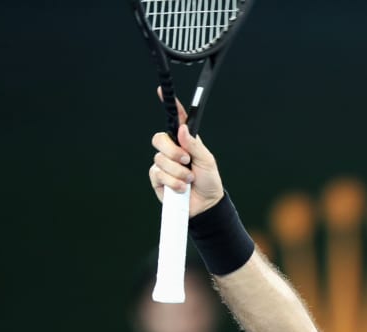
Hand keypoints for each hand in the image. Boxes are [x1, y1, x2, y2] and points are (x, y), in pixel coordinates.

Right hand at [147, 90, 224, 215]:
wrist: (205, 205)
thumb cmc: (209, 181)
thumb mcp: (207, 161)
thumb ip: (195, 146)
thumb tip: (182, 129)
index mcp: (185, 142)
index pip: (175, 120)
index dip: (169, 105)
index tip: (161, 90)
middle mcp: (172, 151)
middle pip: (159, 138)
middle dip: (173, 150)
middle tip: (186, 160)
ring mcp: (163, 164)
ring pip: (160, 159)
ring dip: (178, 172)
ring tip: (189, 179)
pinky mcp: (157, 179)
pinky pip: (158, 174)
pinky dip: (173, 182)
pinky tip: (181, 188)